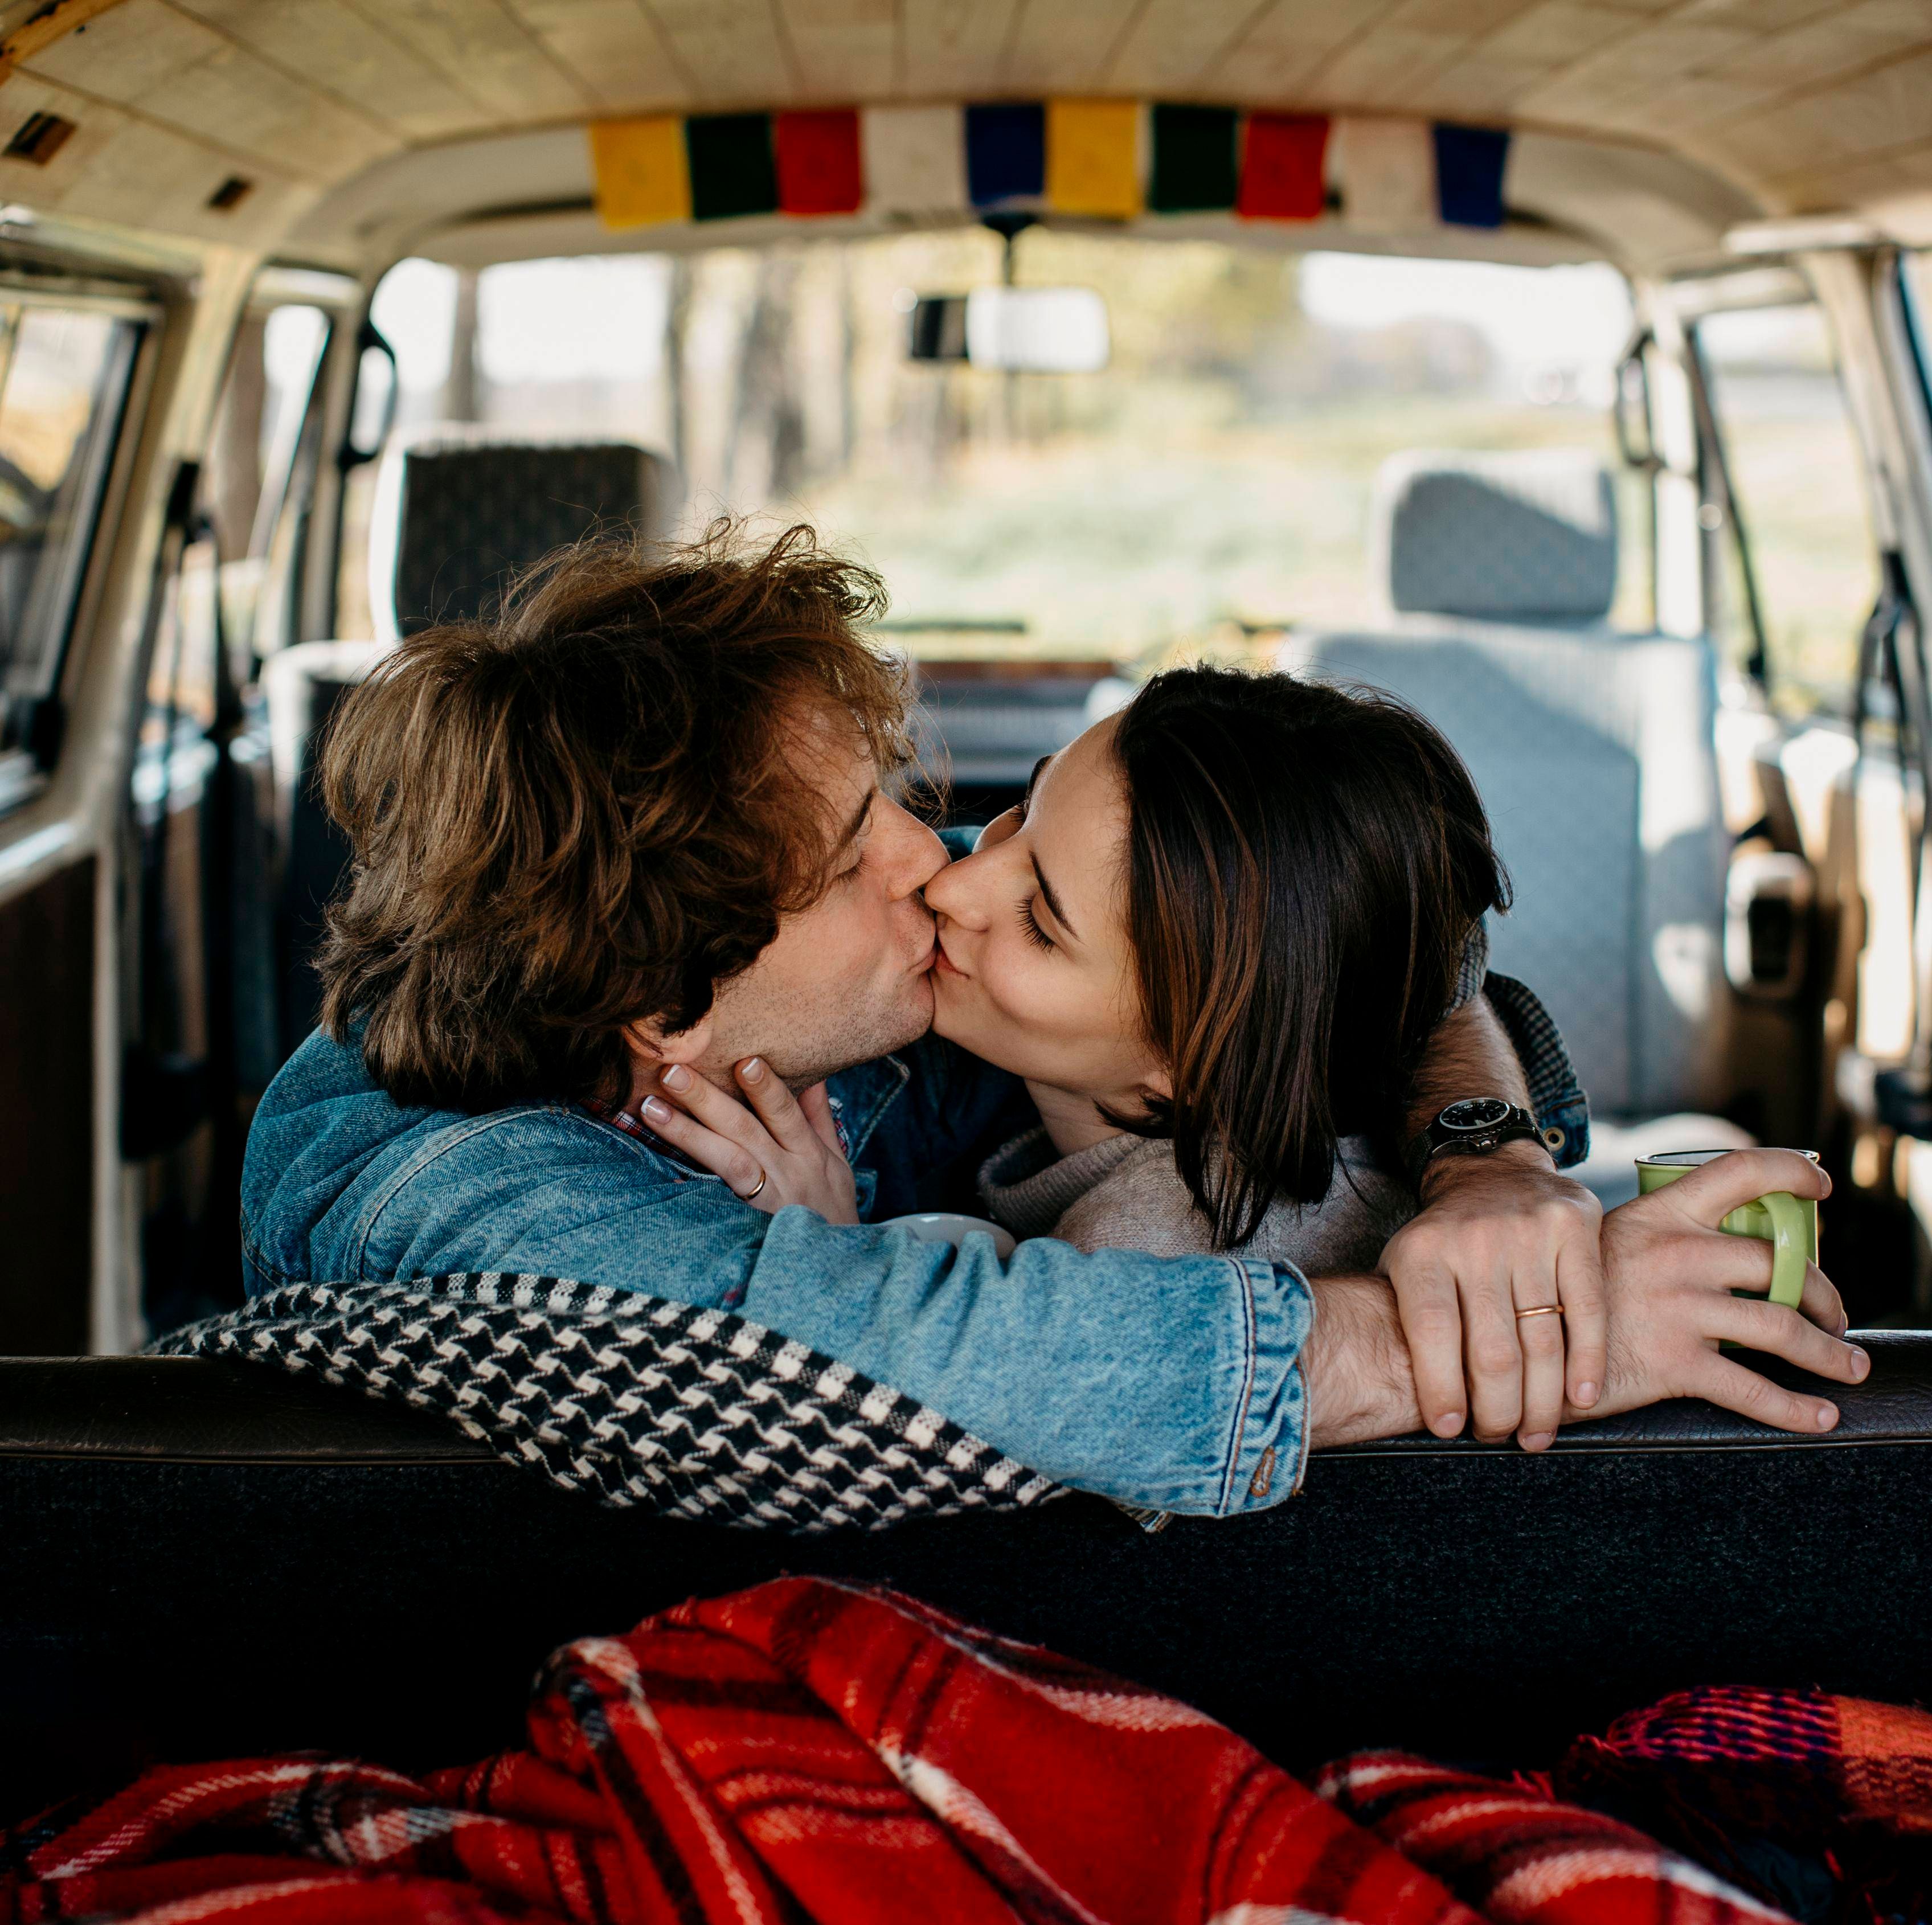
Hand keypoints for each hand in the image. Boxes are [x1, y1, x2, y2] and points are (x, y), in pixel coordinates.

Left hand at [640, 1058, 858, 1224]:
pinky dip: (688, 1177)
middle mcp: (787, 1174)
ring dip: (686, 1132)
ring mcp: (763, 1202)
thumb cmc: (830, 1208)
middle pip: (744, 1131)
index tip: (743, 1060)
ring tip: (650, 1107)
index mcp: (810, 1154)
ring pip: (724, 1161)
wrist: (829, 1270)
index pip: (786, 1114)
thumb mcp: (835, 1162)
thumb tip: (813, 1075)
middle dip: (708, 1100)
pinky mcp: (741, 1225)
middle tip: (673, 1072)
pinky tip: (658, 1159)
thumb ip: (818, 1118)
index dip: (766, 1088)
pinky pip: (713, 1199)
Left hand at [1378, 1141, 1604, 1451]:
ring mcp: (1527, 1232)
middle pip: (1492, 1349)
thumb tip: (1423, 1407)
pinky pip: (1588, 1310)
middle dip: (1498, 1410)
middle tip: (1500, 1436)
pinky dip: (1588, 1362)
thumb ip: (1407, 1324)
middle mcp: (1474, 1240)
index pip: (1432, 1331)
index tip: (1450, 1430)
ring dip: (1542, 1402)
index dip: (1442, 1388)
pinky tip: (1581, 1399)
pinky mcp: (1575, 1228)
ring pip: (1542, 1340)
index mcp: (1422, 1252)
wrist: (1492, 1172)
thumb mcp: (1404, 1265)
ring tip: (1536, 1434)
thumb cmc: (1445, 1240)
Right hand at [1585, 1147, 1864, 1431]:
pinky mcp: (1673, 1361)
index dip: (1790, 1172)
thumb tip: (1721, 1251)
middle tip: (1835, 1318)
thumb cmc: (1563, 1292)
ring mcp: (1678, 1307)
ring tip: (1846, 1367)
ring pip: (1783, 1327)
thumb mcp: (1606, 1241)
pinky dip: (1796, 1408)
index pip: (1740, 1172)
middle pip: (1782, 1263)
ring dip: (1829, 1354)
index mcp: (1662, 1214)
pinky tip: (1818, 1416)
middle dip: (1826, 1296)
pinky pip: (1753, 1390)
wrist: (1517, 1339)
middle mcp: (1677, 1253)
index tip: (1818, 1188)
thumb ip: (1661, 1238)